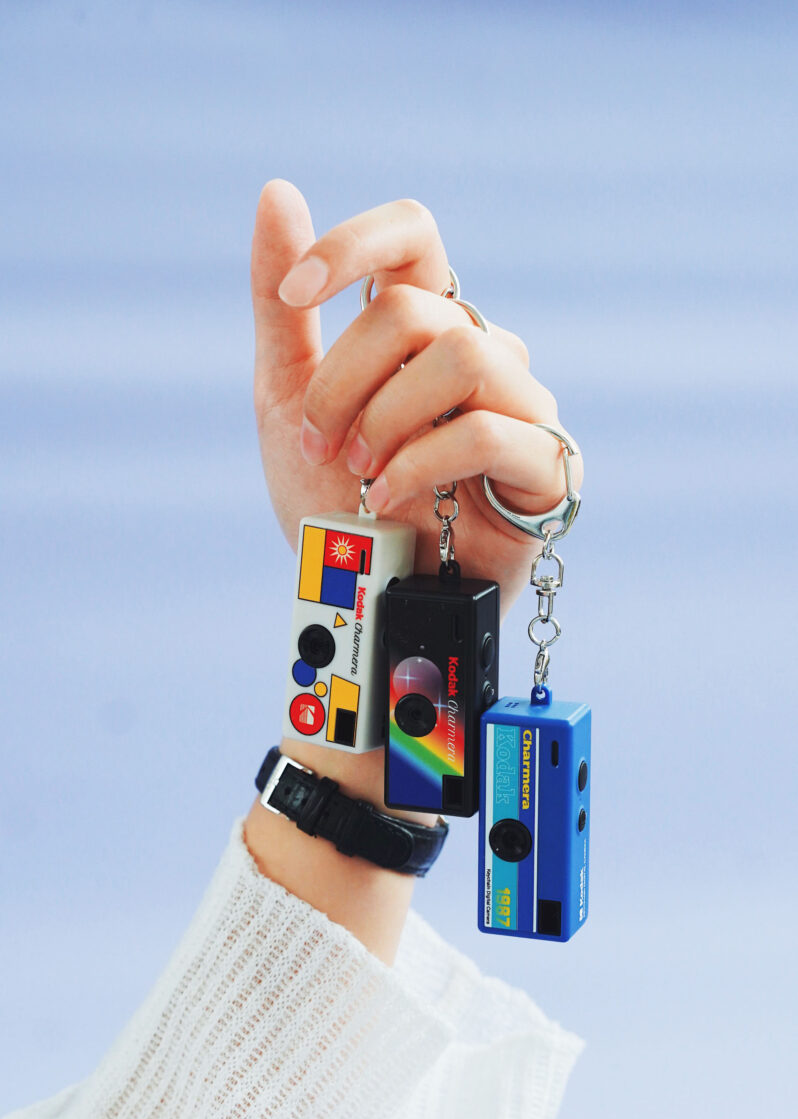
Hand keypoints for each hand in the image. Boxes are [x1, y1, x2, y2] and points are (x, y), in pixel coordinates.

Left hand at [251, 180, 582, 612]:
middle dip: (344, 378)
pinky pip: (494, 429)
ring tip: (362, 472)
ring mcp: (520, 405)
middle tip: (322, 442)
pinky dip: (424, 461)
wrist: (369, 598)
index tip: (297, 298)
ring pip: (462, 354)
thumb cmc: (337, 500)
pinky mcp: (547, 466)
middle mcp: (477, 351)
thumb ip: (282, 309)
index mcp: (421, 328)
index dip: (354, 245)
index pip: (414, 235)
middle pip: (413, 309)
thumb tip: (279, 192)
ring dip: (387, 418)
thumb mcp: (288, 399)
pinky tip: (392, 496)